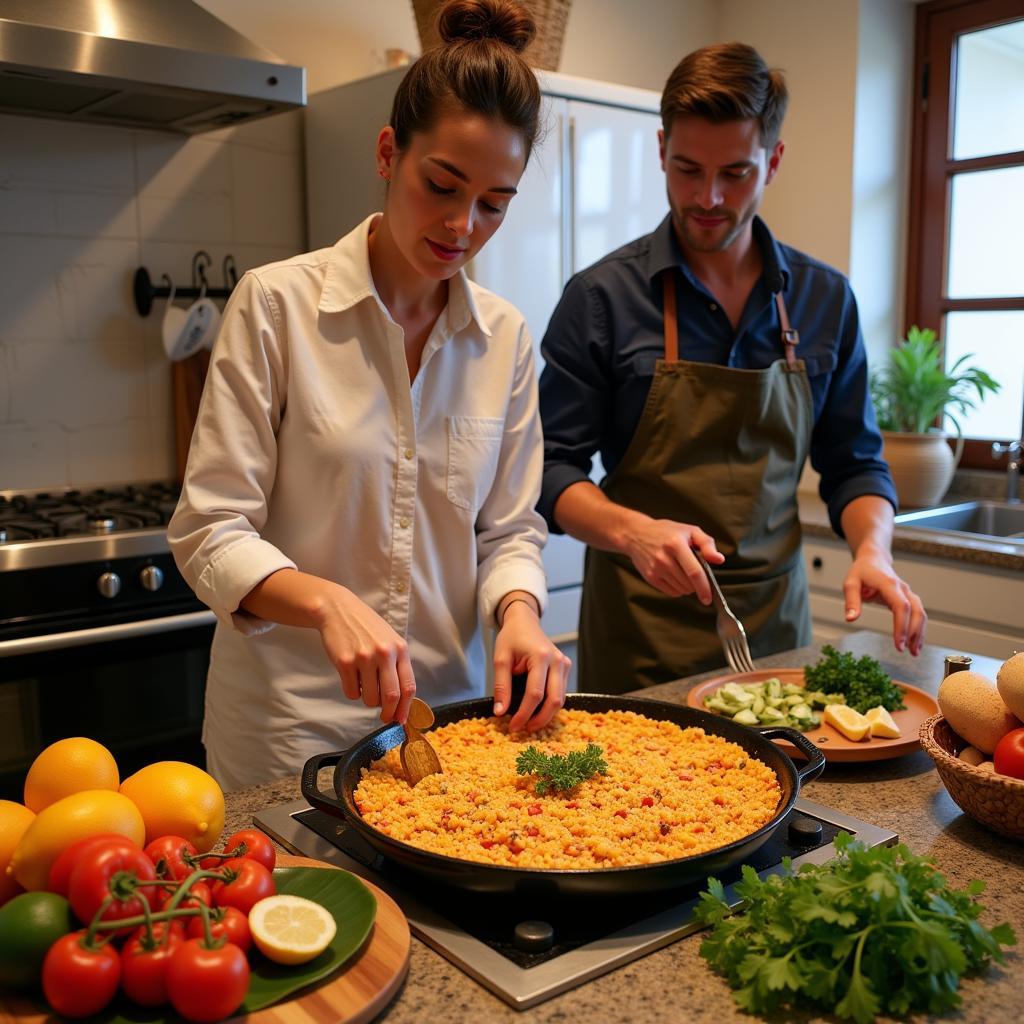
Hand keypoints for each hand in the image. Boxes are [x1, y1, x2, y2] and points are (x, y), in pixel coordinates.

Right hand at [315, 585, 415, 723]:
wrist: (339, 610)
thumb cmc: (367, 628)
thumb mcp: (390, 641)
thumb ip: (397, 665)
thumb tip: (401, 700)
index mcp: (400, 649)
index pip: (409, 686)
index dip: (406, 708)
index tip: (401, 720)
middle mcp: (384, 653)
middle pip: (391, 696)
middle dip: (389, 713)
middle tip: (384, 717)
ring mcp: (364, 657)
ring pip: (369, 698)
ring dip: (368, 700)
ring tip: (365, 686)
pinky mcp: (344, 662)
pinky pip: (351, 693)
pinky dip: (352, 692)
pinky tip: (352, 677)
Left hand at [493, 602, 570, 732]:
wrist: (524, 622)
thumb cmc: (511, 638)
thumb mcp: (500, 659)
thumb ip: (501, 686)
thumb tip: (500, 712)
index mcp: (541, 656)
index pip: (535, 694)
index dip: (524, 714)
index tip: (513, 726)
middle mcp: (558, 661)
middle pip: (554, 700)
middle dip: (539, 719)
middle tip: (523, 729)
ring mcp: (565, 665)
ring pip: (560, 699)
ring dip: (546, 715)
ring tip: (528, 722)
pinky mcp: (566, 668)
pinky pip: (561, 693)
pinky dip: (550, 705)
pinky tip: (537, 711)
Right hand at [623, 517, 723, 601]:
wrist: (636, 534)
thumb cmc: (666, 531)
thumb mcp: (689, 530)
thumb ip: (707, 544)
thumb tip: (719, 560)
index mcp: (676, 544)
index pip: (694, 572)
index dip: (704, 587)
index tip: (709, 597)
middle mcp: (664, 558)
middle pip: (688, 584)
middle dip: (697, 585)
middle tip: (696, 574)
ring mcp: (656, 569)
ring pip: (681, 590)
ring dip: (688, 587)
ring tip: (684, 573)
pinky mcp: (650, 577)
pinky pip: (671, 592)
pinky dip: (678, 589)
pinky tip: (676, 577)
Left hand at [842, 550, 926, 654]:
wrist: (873, 560)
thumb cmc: (861, 571)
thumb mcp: (850, 583)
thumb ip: (851, 601)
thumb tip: (850, 619)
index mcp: (888, 584)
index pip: (901, 606)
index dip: (902, 626)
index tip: (898, 643)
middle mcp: (902, 588)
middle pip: (916, 611)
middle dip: (913, 633)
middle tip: (907, 651)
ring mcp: (908, 593)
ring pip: (921, 613)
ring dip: (919, 633)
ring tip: (914, 652)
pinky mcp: (909, 598)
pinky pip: (918, 614)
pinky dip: (919, 629)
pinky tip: (914, 643)